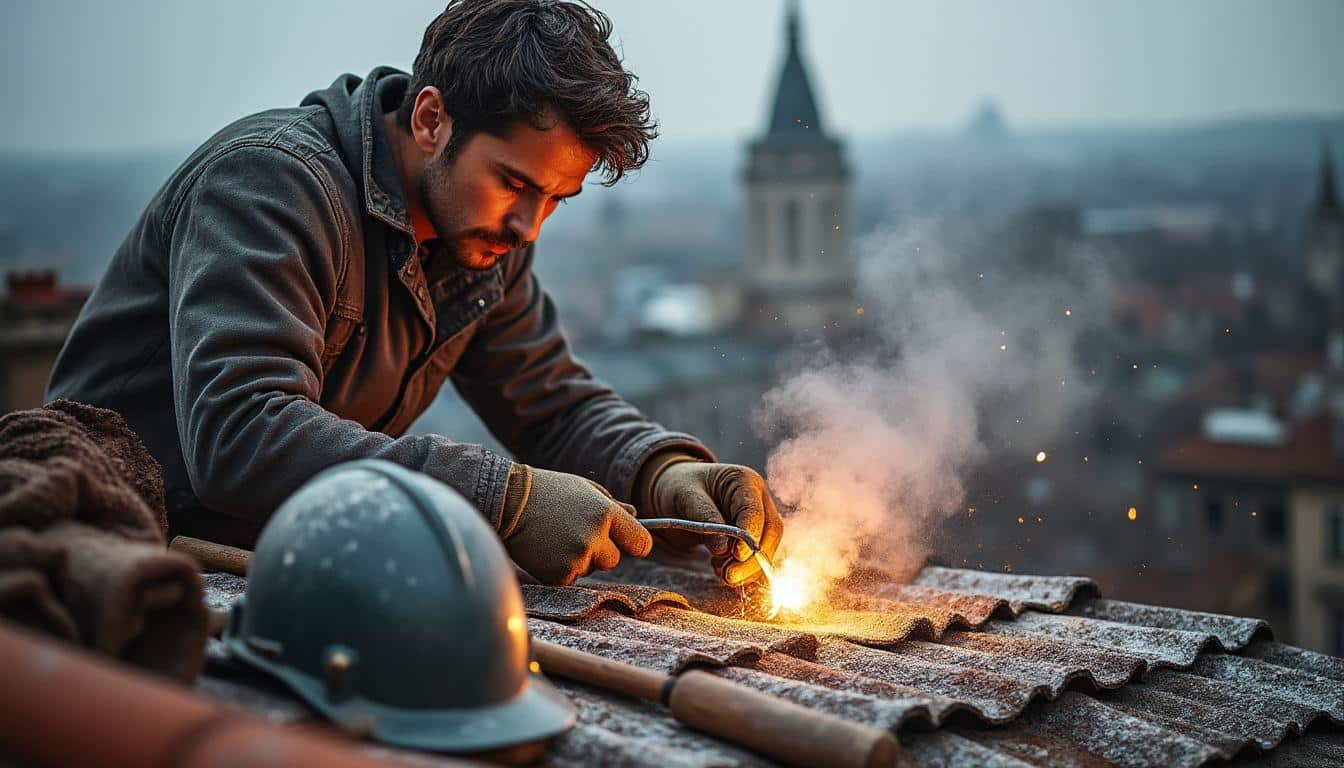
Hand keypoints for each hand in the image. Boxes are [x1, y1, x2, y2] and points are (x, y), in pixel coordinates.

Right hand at [499, 465, 652, 585]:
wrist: (507, 502)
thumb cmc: (548, 492)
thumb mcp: (584, 489)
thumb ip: (613, 505)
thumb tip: (637, 515)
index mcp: (605, 514)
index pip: (641, 543)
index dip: (635, 543)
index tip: (629, 543)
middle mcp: (594, 538)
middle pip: (614, 560)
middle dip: (600, 550)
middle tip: (575, 532)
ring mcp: (576, 559)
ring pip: (591, 569)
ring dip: (580, 559)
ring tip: (556, 537)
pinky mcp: (558, 576)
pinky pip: (571, 579)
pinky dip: (561, 569)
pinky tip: (547, 550)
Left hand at [643, 457, 783, 585]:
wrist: (676, 492)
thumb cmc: (680, 487)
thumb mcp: (685, 497)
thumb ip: (705, 519)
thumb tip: (724, 548)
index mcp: (744, 481)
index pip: (755, 511)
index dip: (750, 536)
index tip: (737, 555)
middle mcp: (758, 499)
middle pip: (769, 533)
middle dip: (752, 559)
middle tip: (729, 576)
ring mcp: (759, 518)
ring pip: (766, 549)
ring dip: (748, 569)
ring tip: (723, 574)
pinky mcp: (753, 536)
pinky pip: (756, 557)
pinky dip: (744, 571)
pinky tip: (723, 571)